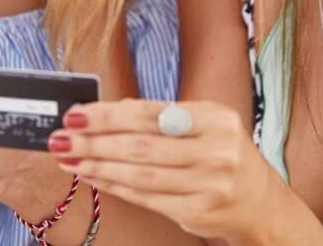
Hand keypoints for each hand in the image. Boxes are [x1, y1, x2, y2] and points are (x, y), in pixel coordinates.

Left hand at [47, 99, 281, 241]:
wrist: (262, 204)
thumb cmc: (224, 156)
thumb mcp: (207, 126)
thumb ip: (164, 118)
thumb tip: (111, 111)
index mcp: (216, 118)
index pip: (152, 113)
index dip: (109, 114)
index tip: (76, 115)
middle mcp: (216, 150)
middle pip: (141, 145)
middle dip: (94, 141)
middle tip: (60, 138)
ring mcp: (208, 184)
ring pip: (139, 174)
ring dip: (97, 166)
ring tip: (69, 158)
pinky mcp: (198, 212)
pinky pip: (146, 198)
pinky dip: (115, 186)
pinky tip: (94, 177)